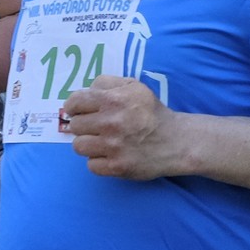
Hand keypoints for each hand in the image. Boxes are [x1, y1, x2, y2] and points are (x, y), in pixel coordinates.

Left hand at [62, 75, 184, 180]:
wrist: (175, 141)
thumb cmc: (151, 112)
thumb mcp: (134, 86)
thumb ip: (107, 83)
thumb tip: (85, 91)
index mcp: (113, 100)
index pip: (75, 102)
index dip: (73, 107)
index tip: (78, 111)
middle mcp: (111, 122)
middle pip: (75, 125)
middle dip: (84, 125)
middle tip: (96, 127)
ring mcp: (113, 147)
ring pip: (79, 146)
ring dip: (88, 144)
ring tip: (102, 142)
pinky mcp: (117, 167)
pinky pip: (91, 165)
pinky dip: (98, 161)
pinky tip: (110, 155)